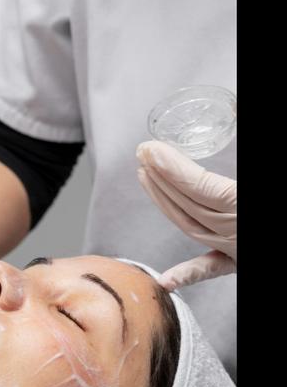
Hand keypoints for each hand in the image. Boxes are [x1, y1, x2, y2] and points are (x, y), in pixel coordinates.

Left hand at [136, 141, 235, 290]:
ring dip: (165, 205)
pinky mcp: (242, 261)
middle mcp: (236, 232)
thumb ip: (244, 133)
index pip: (201, 188)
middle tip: (141, 154)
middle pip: (189, 206)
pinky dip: (188, 274)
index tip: (150, 151)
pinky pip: (212, 268)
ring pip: (192, 228)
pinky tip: (164, 281)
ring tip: (145, 177)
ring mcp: (238, 249)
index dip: (173, 170)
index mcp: (243, 207)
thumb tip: (233, 105)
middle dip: (162, 178)